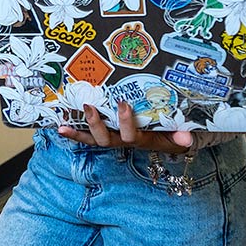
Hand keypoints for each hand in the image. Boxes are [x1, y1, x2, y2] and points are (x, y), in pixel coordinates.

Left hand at [57, 100, 198, 153]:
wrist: (171, 140)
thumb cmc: (175, 134)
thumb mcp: (181, 134)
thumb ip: (182, 137)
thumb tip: (186, 139)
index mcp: (142, 140)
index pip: (132, 136)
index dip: (126, 123)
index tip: (123, 104)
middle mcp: (125, 141)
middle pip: (107, 140)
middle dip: (96, 125)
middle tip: (89, 107)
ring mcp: (115, 138)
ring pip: (95, 139)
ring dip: (79, 131)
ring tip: (65, 122)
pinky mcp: (108, 134)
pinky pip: (88, 137)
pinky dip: (74, 133)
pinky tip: (59, 126)